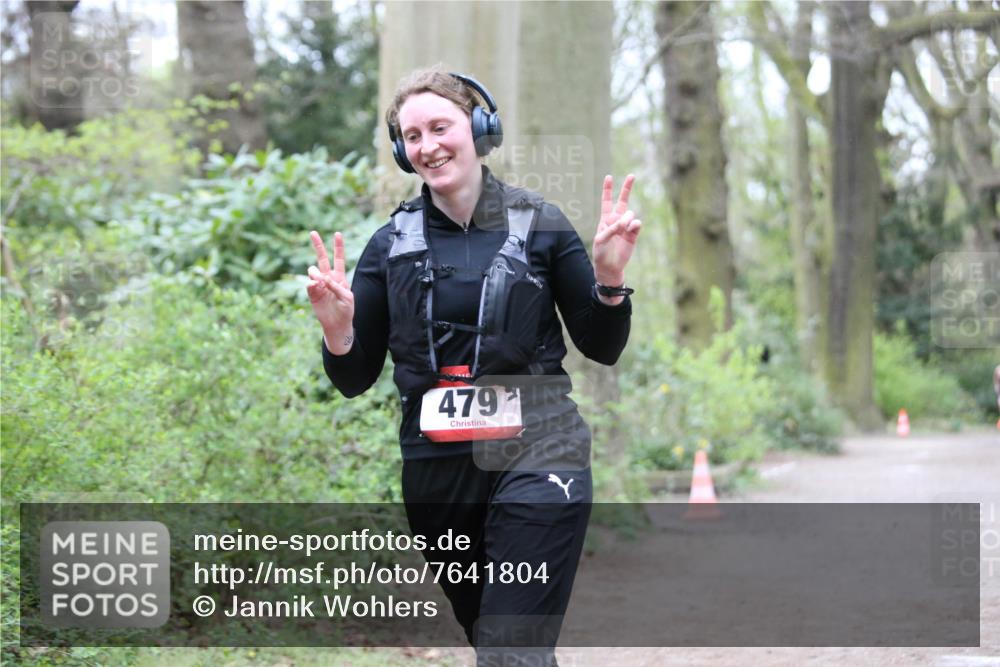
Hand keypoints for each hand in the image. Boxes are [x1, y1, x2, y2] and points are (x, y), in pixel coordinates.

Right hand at [306, 231, 354, 351]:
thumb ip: (337, 287)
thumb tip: (322, 279)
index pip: (339, 258)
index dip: (338, 246)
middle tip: (313, 232)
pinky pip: (309, 284)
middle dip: (318, 245)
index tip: (337, 233)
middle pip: (322, 258)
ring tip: (321, 282)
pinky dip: (312, 283)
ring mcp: (319, 285)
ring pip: (313, 270)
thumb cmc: (346, 310)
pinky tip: (316, 286)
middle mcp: (328, 278)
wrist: (338, 324)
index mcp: (340, 277)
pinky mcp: (312, 293)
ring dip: (316, 273)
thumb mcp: (347, 298)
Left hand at [592, 174, 640, 285]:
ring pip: (630, 214)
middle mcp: (617, 220)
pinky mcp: (633, 234)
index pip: (607, 201)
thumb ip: (611, 229)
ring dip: (626, 219)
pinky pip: (636, 224)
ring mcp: (626, 227)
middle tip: (632, 175)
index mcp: (605, 219)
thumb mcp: (601, 239)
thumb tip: (626, 223)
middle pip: (623, 200)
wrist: (610, 267)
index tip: (609, 177)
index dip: (607, 189)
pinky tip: (631, 228)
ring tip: (622, 228)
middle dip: (627, 188)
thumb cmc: (601, 253)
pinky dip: (634, 224)